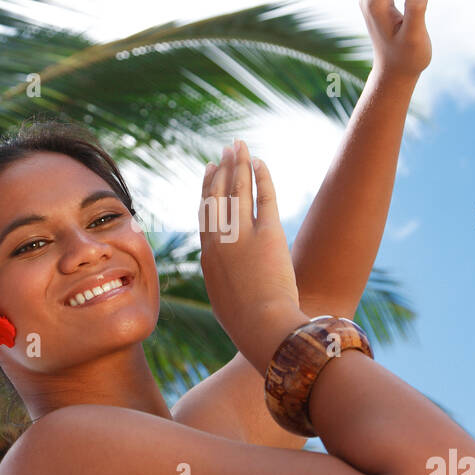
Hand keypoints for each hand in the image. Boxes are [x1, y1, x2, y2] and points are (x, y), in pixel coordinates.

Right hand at [199, 140, 306, 371]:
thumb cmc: (247, 325)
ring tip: (240, 146)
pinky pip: (264, 197)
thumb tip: (230, 283)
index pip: (206, 213)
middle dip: (222, 169)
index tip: (210, 171)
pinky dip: (262, 177)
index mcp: (208, 257)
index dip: (207, 189)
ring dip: (239, 164)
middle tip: (226, 150)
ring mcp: (242, 235)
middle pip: (218, 195)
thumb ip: (225, 283)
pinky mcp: (268, 235)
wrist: (262, 329)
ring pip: (238, 190)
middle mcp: (220, 241)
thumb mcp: (226, 302)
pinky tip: (261, 162)